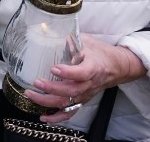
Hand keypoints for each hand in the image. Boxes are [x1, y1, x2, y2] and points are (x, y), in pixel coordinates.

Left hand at [25, 35, 146, 123]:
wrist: (117, 67)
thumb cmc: (100, 52)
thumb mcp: (88, 41)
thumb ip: (71, 39)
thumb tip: (51, 31)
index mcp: (93, 67)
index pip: (82, 73)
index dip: (68, 73)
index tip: (54, 68)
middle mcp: (90, 84)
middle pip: (71, 91)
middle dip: (52, 89)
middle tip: (36, 82)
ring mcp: (86, 94)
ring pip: (68, 103)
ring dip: (48, 102)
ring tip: (31, 95)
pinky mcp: (82, 100)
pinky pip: (70, 113)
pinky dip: (57, 117)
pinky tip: (43, 117)